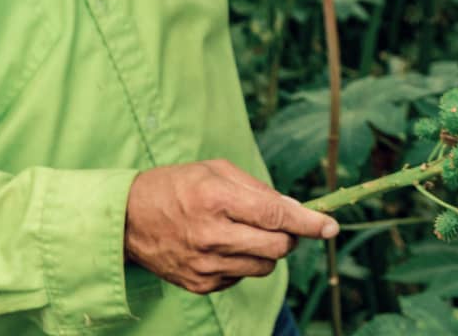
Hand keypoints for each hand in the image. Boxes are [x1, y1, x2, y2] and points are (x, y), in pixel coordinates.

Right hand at [123, 159, 337, 294]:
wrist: (126, 220)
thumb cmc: (177, 186)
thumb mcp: (216, 171)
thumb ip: (259, 190)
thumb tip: (297, 209)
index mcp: (217, 200)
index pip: (277, 216)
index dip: (309, 222)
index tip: (331, 227)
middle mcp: (212, 236)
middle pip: (277, 247)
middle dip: (290, 236)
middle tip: (281, 225)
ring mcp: (205, 265)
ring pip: (264, 266)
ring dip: (268, 250)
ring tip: (246, 232)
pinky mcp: (200, 284)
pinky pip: (241, 277)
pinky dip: (243, 262)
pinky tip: (224, 246)